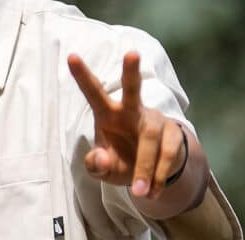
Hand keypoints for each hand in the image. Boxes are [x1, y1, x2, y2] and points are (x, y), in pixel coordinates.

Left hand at [67, 51, 185, 198]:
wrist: (153, 173)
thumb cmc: (121, 161)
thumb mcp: (105, 168)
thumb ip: (97, 166)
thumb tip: (98, 159)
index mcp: (108, 114)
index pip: (93, 93)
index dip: (82, 76)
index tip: (71, 57)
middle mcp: (132, 111)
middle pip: (132, 89)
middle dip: (131, 72)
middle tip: (132, 53)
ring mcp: (155, 120)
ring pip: (151, 139)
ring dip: (145, 167)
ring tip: (140, 192)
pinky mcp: (174, 133)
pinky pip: (168, 154)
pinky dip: (159, 175)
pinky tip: (152, 191)